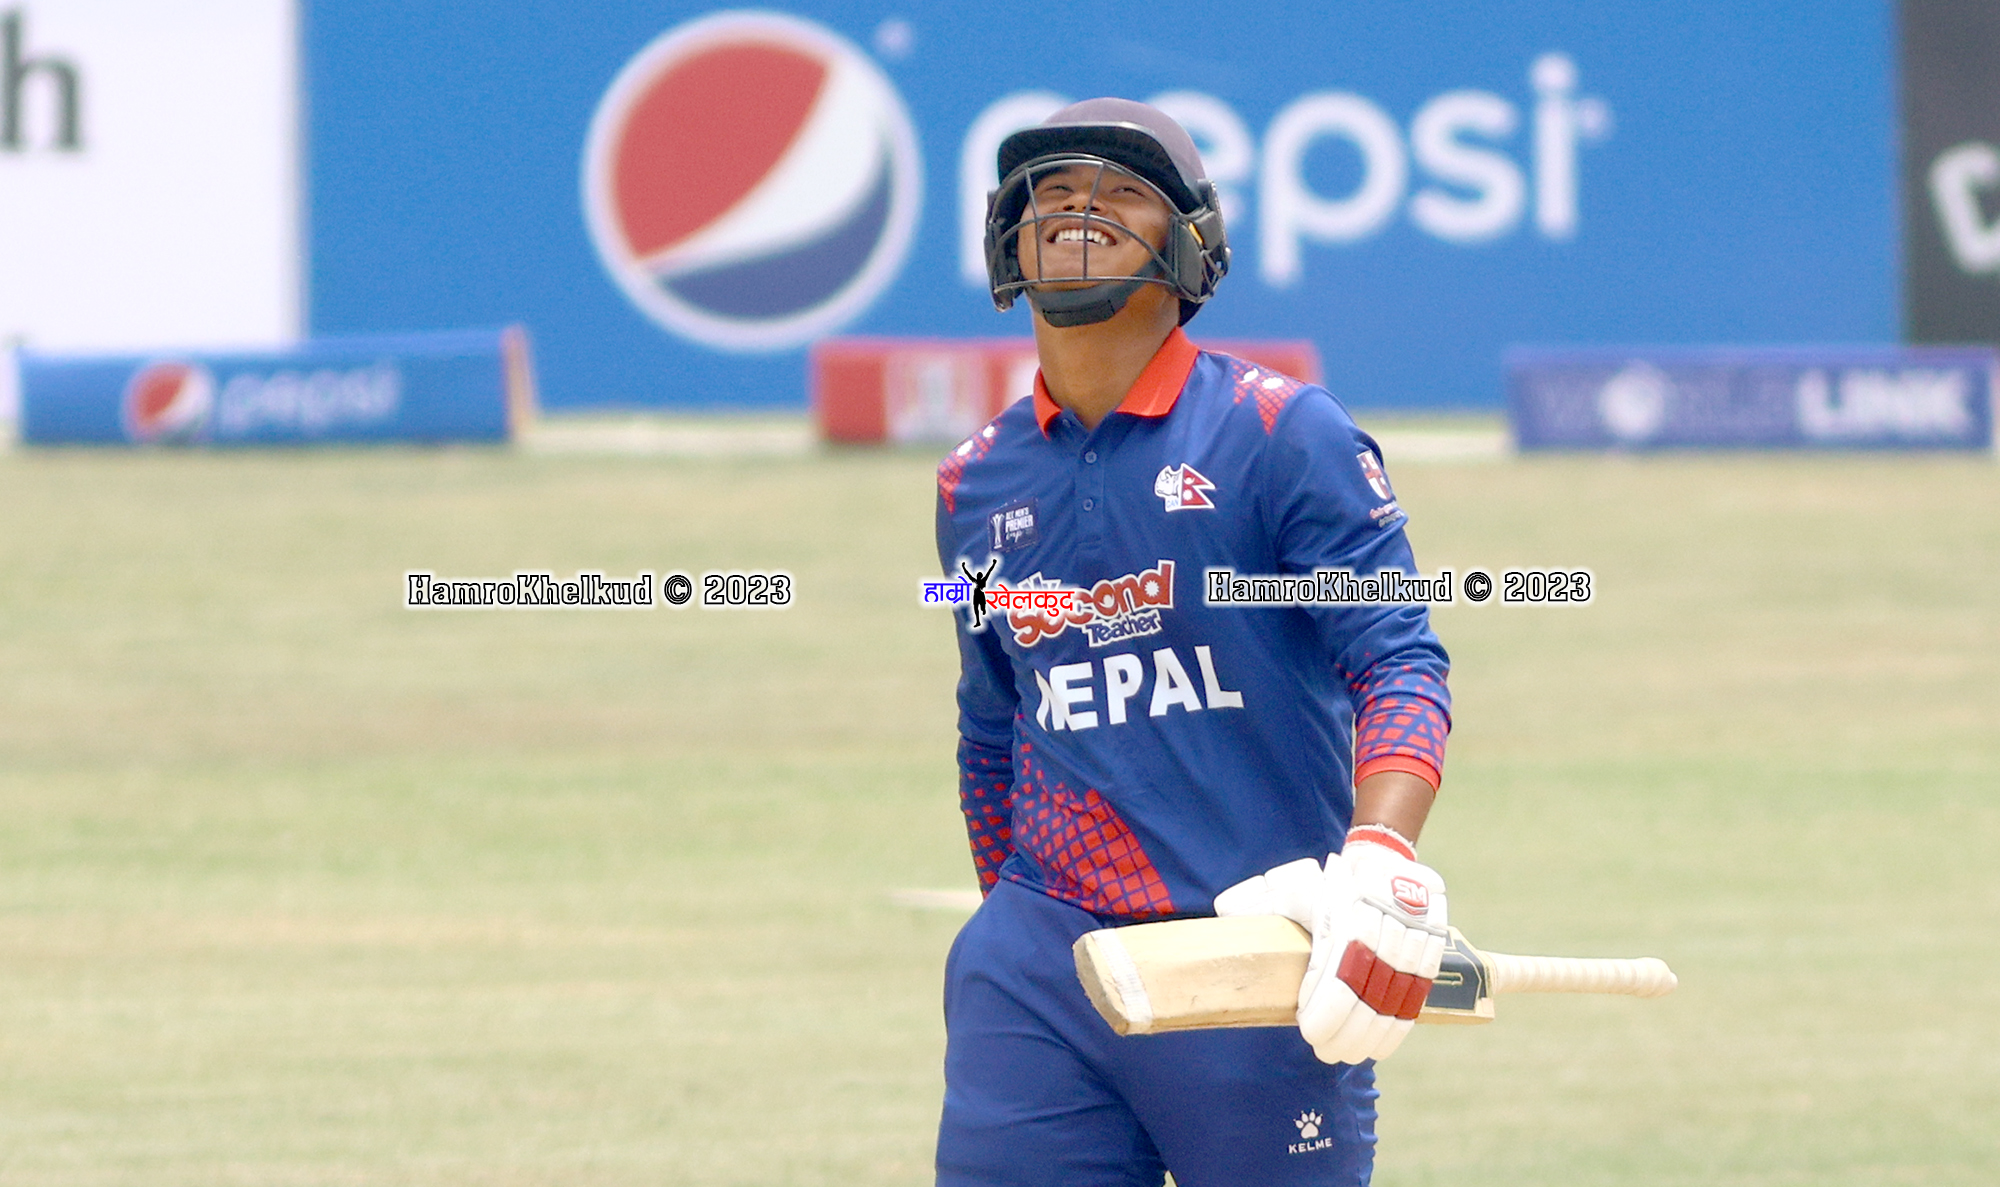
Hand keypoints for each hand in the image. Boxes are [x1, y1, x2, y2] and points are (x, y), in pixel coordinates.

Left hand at [1213, 828, 1447, 1063]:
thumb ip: (1262, 904)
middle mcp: (1382, 933)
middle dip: (1344, 1033)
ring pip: (1392, 1003)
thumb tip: (1222, 912)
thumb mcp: (1297, 887)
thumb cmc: (1330, 884)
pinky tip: (1378, 1048)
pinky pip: (1414, 999)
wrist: (1386, 864)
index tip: (1308, 1031)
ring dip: (1368, 1038)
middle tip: (1324, 1052)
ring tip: (1346, 1055)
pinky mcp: (1428, 955)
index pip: (1339, 975)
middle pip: (1366, 996)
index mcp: (1347, 918)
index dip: (1325, 1010)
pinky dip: (1396, 1029)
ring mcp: (1410, 945)